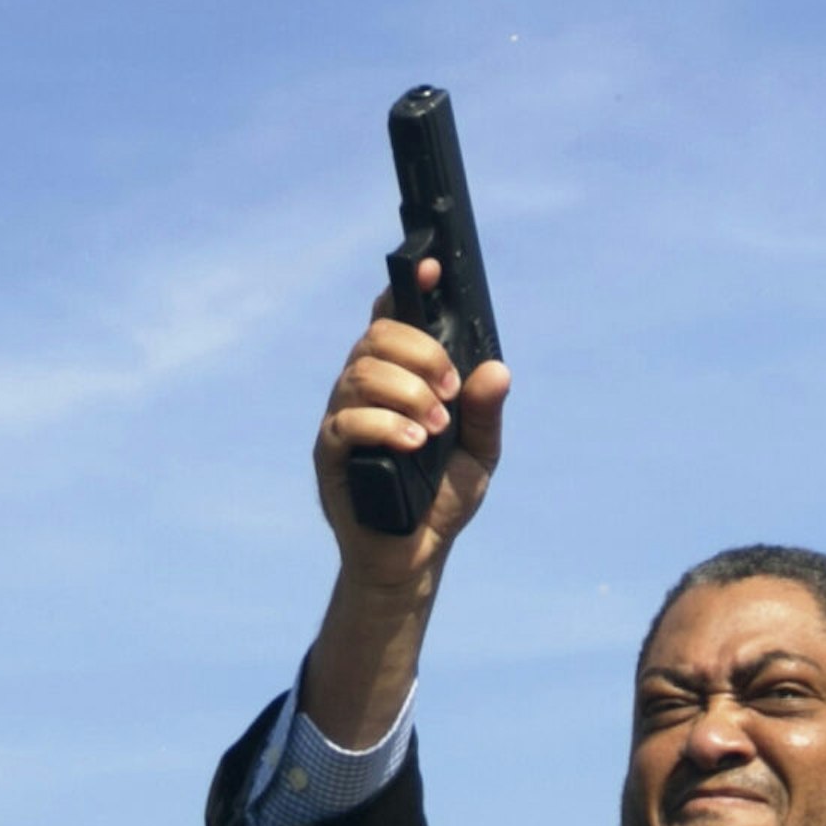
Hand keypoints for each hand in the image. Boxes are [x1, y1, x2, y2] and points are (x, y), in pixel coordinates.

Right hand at [311, 262, 511, 584]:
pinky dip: (385, 425)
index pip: (393, 319)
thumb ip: (486, 412)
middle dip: (421, 353)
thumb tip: (496, 369)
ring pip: (362, 373)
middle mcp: (364, 388)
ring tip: (436, 428)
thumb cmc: (441, 498)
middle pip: (376, 337)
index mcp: (399, 378)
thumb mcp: (479, 454)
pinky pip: (346, 420)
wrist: (414, 556)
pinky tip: (413, 443)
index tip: (429, 269)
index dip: (407, 288)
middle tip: (451, 392)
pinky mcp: (329, 453)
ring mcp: (342, 417)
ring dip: (409, 393)